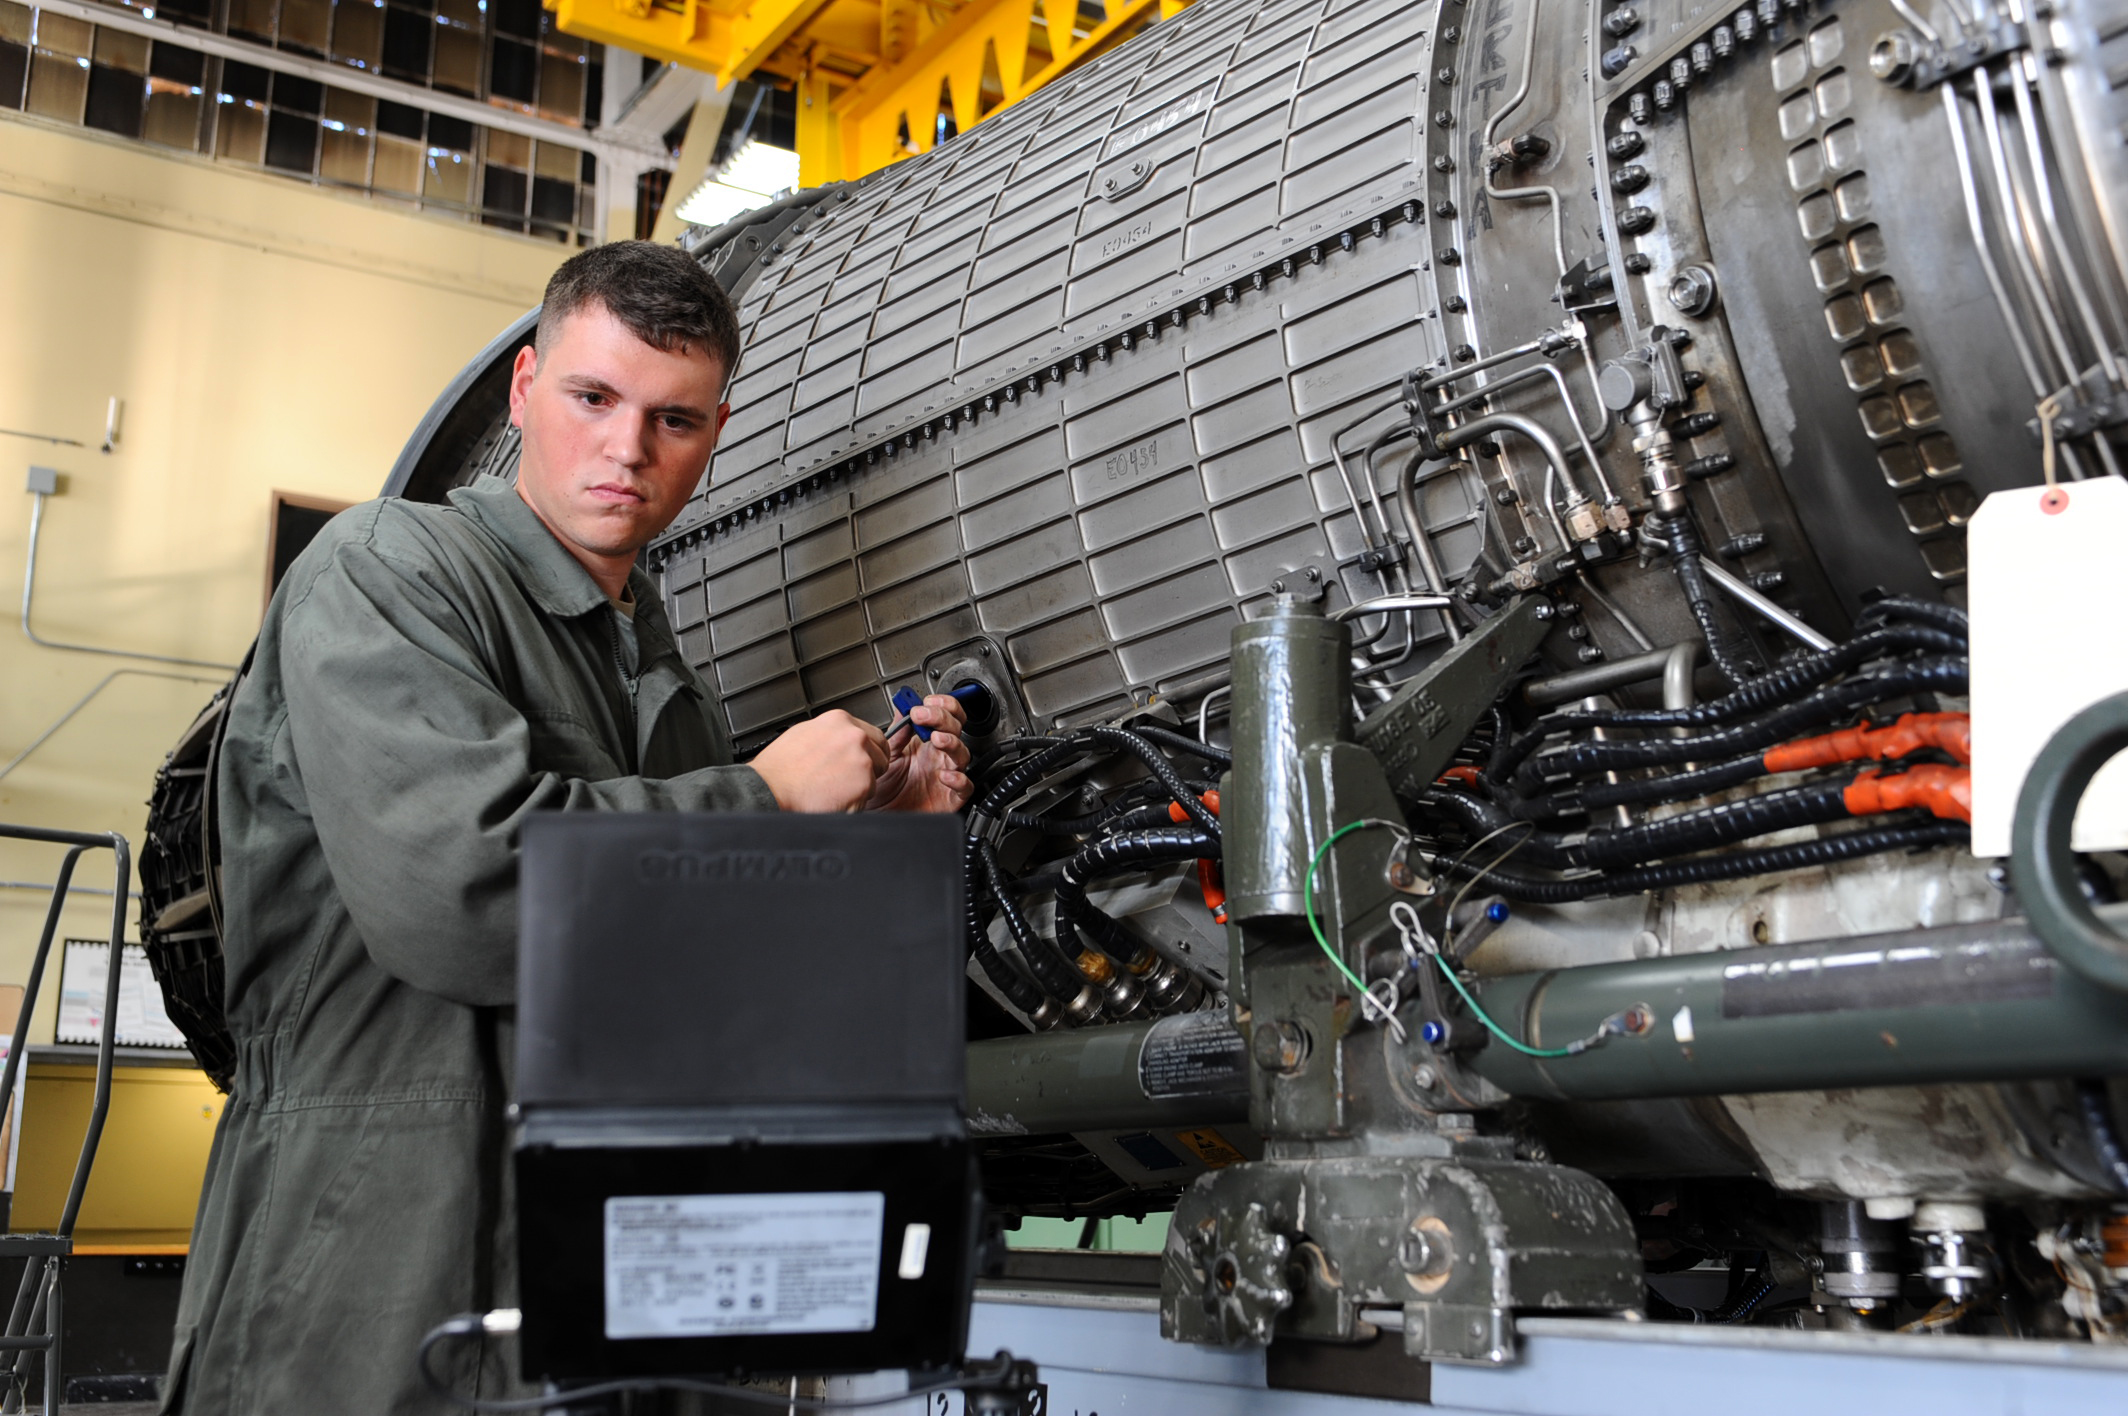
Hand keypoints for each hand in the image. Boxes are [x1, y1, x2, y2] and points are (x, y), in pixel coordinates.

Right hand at [749, 711, 889, 812]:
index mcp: (839, 721)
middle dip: (869, 767)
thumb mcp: (804, 734)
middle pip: (881, 754)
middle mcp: (854, 737)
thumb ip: (829, 734)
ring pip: (875, 777)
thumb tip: (838, 739)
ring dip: (860, 787)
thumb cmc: (779, 769)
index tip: (860, 758)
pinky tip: (833, 799)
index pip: (871, 734)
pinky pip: (867, 797)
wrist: (770, 790)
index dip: (867, 750)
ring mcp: (861, 760)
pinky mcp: (863, 784)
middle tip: (846, 779)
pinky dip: (854, 803)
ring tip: (832, 789)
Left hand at [864, 694, 972, 812]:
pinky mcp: (951, 798)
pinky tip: (944, 775)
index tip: (926, 702)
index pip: (944, 715)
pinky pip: (965, 786)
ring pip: (963, 753)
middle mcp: (938, 757)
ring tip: (936, 738)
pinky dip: (958, 779)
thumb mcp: (886, 755)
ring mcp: (947, 775)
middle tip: (924, 715)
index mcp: (925, 742)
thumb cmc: (883, 791)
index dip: (941, 704)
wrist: (878, 818)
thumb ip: (897, 733)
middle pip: (956, 728)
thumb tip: (903, 709)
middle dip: (942, 717)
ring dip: (952, 742)